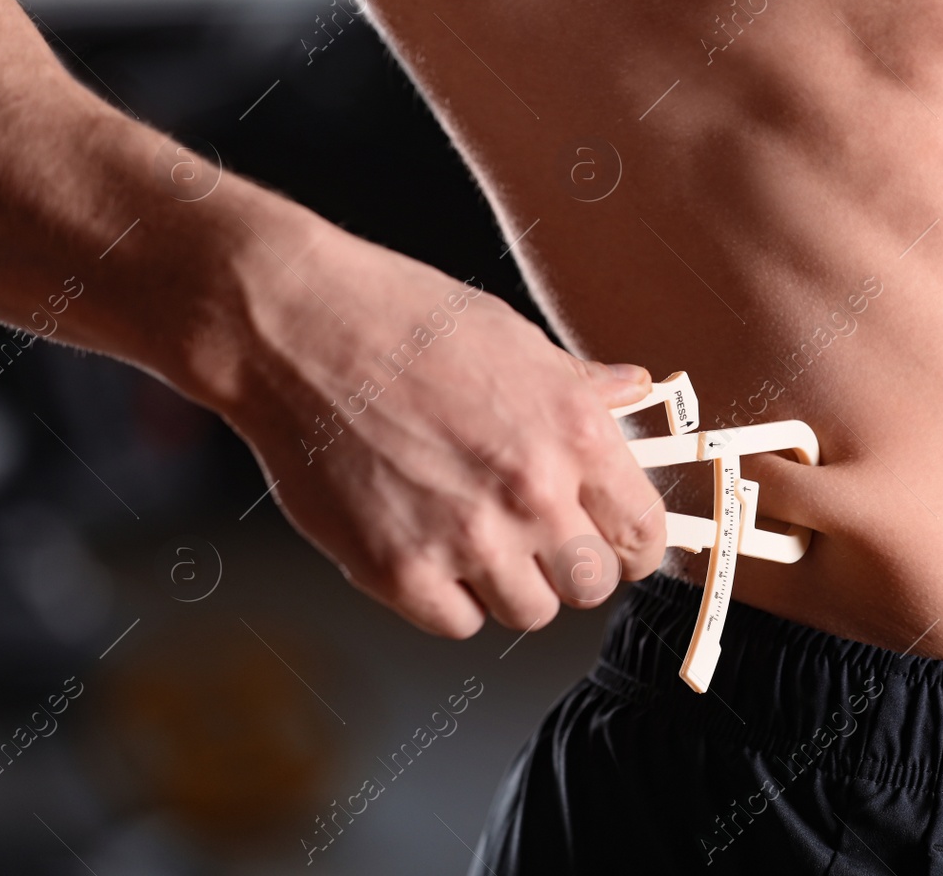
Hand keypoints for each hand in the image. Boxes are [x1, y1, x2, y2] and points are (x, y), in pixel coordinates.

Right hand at [216, 224, 665, 637]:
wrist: (297, 329)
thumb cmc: (404, 320)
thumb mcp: (518, 339)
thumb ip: (583, 385)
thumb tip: (633, 391)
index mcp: (576, 433)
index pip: (644, 534)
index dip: (633, 545)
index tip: (616, 543)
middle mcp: (532, 492)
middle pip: (593, 585)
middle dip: (572, 566)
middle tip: (540, 540)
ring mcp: (467, 537)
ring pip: (531, 612)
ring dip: (512, 584)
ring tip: (477, 537)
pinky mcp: (400, 570)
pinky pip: (457, 623)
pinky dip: (448, 597)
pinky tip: (430, 547)